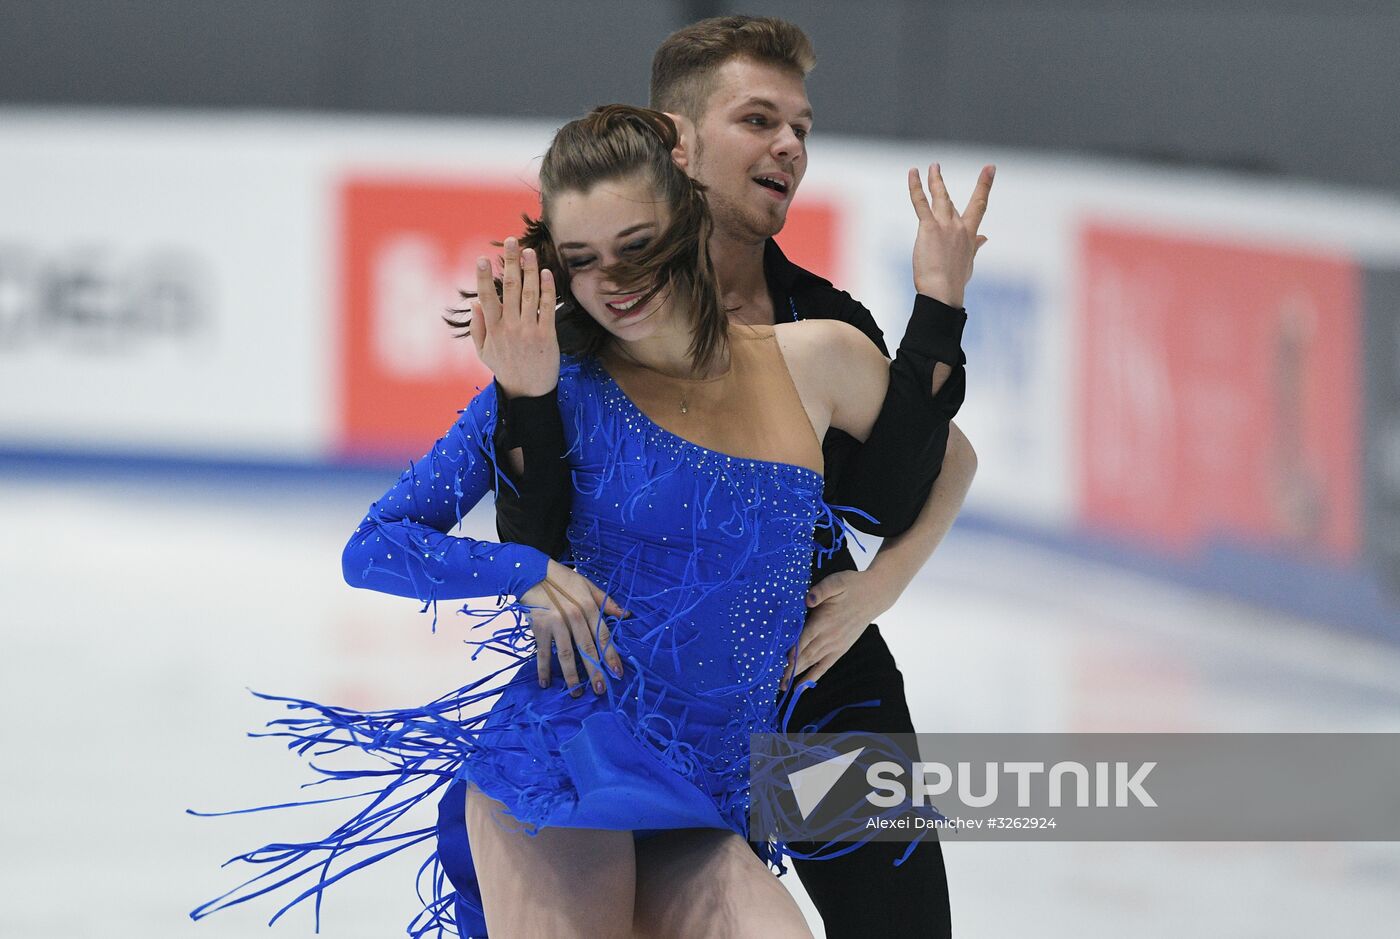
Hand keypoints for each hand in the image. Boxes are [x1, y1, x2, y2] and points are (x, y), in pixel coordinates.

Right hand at [470, 237, 559, 397]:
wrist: (528, 393)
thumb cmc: (506, 370)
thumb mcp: (484, 352)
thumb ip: (478, 327)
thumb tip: (475, 302)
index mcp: (493, 329)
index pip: (486, 297)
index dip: (483, 277)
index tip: (482, 258)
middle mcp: (510, 327)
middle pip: (509, 288)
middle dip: (509, 262)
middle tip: (511, 241)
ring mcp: (529, 330)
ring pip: (529, 293)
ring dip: (529, 270)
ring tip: (529, 251)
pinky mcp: (547, 335)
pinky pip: (547, 307)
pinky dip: (547, 289)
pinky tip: (546, 272)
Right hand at [519, 559, 627, 696]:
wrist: (531, 572)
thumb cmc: (561, 579)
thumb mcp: (587, 585)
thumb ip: (606, 601)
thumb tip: (626, 614)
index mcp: (588, 607)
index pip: (602, 636)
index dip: (610, 655)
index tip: (617, 673)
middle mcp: (573, 617)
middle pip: (587, 649)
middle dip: (594, 671)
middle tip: (600, 690)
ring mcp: (555, 624)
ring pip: (565, 655)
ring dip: (571, 676)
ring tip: (576, 694)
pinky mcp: (538, 628)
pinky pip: (542, 653)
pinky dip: (543, 669)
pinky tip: (546, 683)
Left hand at [780, 568, 899, 690]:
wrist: (875, 594)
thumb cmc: (852, 586)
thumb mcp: (836, 582)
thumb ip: (820, 591)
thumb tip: (807, 599)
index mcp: (824, 621)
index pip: (803, 640)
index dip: (790, 652)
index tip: (776, 663)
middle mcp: (829, 636)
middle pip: (805, 656)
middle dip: (789, 669)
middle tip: (773, 680)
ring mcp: (836, 644)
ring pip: (812, 662)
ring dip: (797, 674)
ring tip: (783, 686)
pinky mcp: (841, 648)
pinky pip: (825, 666)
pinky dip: (814, 676)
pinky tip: (803, 685)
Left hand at [907, 163, 993, 308]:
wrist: (944, 291)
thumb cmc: (954, 282)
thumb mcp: (968, 262)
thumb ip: (974, 246)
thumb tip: (984, 238)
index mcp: (969, 234)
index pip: (979, 205)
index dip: (984, 185)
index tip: (989, 169)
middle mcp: (959, 226)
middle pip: (952, 200)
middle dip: (941, 182)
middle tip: (935, 166)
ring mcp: (945, 226)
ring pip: (939, 196)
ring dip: (933, 180)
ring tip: (929, 167)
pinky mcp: (930, 228)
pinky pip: (921, 203)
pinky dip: (916, 187)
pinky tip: (913, 173)